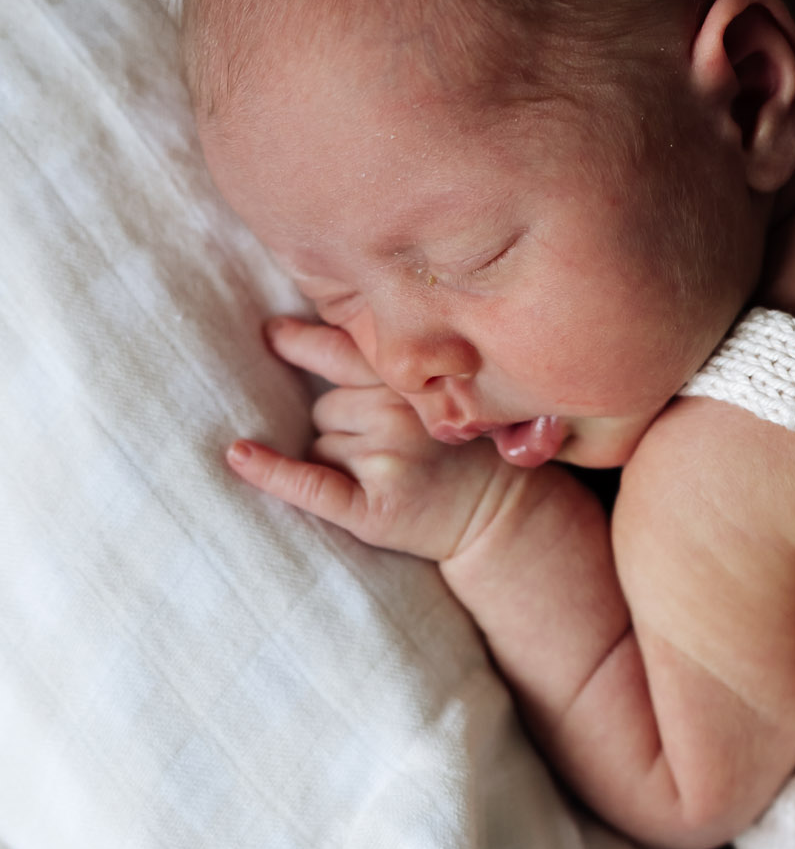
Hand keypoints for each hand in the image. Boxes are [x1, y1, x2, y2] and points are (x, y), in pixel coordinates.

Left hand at [226, 317, 526, 562]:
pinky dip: (270, 472)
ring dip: (337, 460)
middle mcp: (397, 413)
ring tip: (388, 476)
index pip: (341, 353)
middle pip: (324, 406)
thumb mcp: (436, 395)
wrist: (501, 516)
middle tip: (392, 449)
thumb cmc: (458, 451)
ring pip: (318, 444)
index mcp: (411, 381)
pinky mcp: (373, 508)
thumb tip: (292, 332)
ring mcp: (385, 459)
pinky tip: (239, 456)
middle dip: (342, 426)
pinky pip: (307, 482)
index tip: (272, 332)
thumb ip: (382, 369)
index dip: (302, 343)